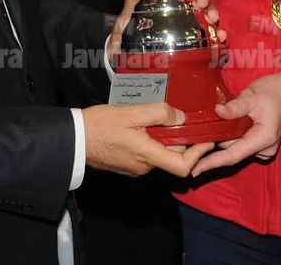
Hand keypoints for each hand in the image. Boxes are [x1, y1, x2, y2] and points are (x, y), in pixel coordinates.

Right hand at [83, 102, 213, 176]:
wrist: (73, 139)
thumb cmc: (101, 124)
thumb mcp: (131, 113)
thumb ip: (158, 113)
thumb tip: (181, 117)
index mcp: (147, 155)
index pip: (183, 166)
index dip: (199, 154)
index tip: (206, 138)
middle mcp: (144, 166)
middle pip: (173, 156)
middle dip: (181, 138)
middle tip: (184, 116)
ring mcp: (135, 167)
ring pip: (160, 153)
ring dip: (165, 137)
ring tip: (163, 115)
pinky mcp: (128, 164)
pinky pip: (148, 153)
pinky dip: (153, 140)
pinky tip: (146, 124)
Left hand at [108, 0, 224, 61]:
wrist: (127, 65)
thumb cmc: (126, 38)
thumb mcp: (126, 18)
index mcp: (165, 0)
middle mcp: (180, 11)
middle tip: (200, 3)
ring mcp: (189, 27)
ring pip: (206, 14)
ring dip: (212, 12)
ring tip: (212, 18)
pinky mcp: (196, 44)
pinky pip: (211, 37)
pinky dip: (218, 34)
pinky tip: (220, 36)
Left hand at [191, 72, 280, 175]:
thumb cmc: (272, 93)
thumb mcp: (252, 96)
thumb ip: (235, 107)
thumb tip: (217, 112)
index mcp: (264, 139)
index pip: (233, 155)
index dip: (213, 163)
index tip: (196, 169)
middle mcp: (264, 149)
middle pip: (231, 149)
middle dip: (217, 139)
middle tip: (205, 124)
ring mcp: (263, 149)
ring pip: (234, 146)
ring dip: (225, 135)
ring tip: (224, 117)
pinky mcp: (259, 146)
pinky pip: (240, 143)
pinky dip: (232, 135)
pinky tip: (231, 123)